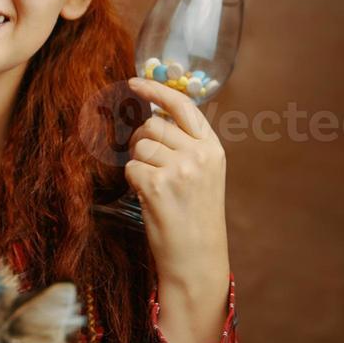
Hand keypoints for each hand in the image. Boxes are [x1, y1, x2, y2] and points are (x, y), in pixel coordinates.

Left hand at [125, 77, 229, 295]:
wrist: (197, 259)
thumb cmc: (194, 218)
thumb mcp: (203, 176)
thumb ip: (186, 146)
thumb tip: (153, 116)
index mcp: (212, 149)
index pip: (183, 106)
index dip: (156, 90)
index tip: (135, 82)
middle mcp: (199, 155)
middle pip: (153, 124)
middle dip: (141, 140)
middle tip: (148, 165)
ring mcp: (180, 169)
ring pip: (139, 145)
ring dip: (137, 164)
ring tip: (153, 187)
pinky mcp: (159, 185)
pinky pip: (131, 167)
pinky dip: (132, 181)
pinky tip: (148, 198)